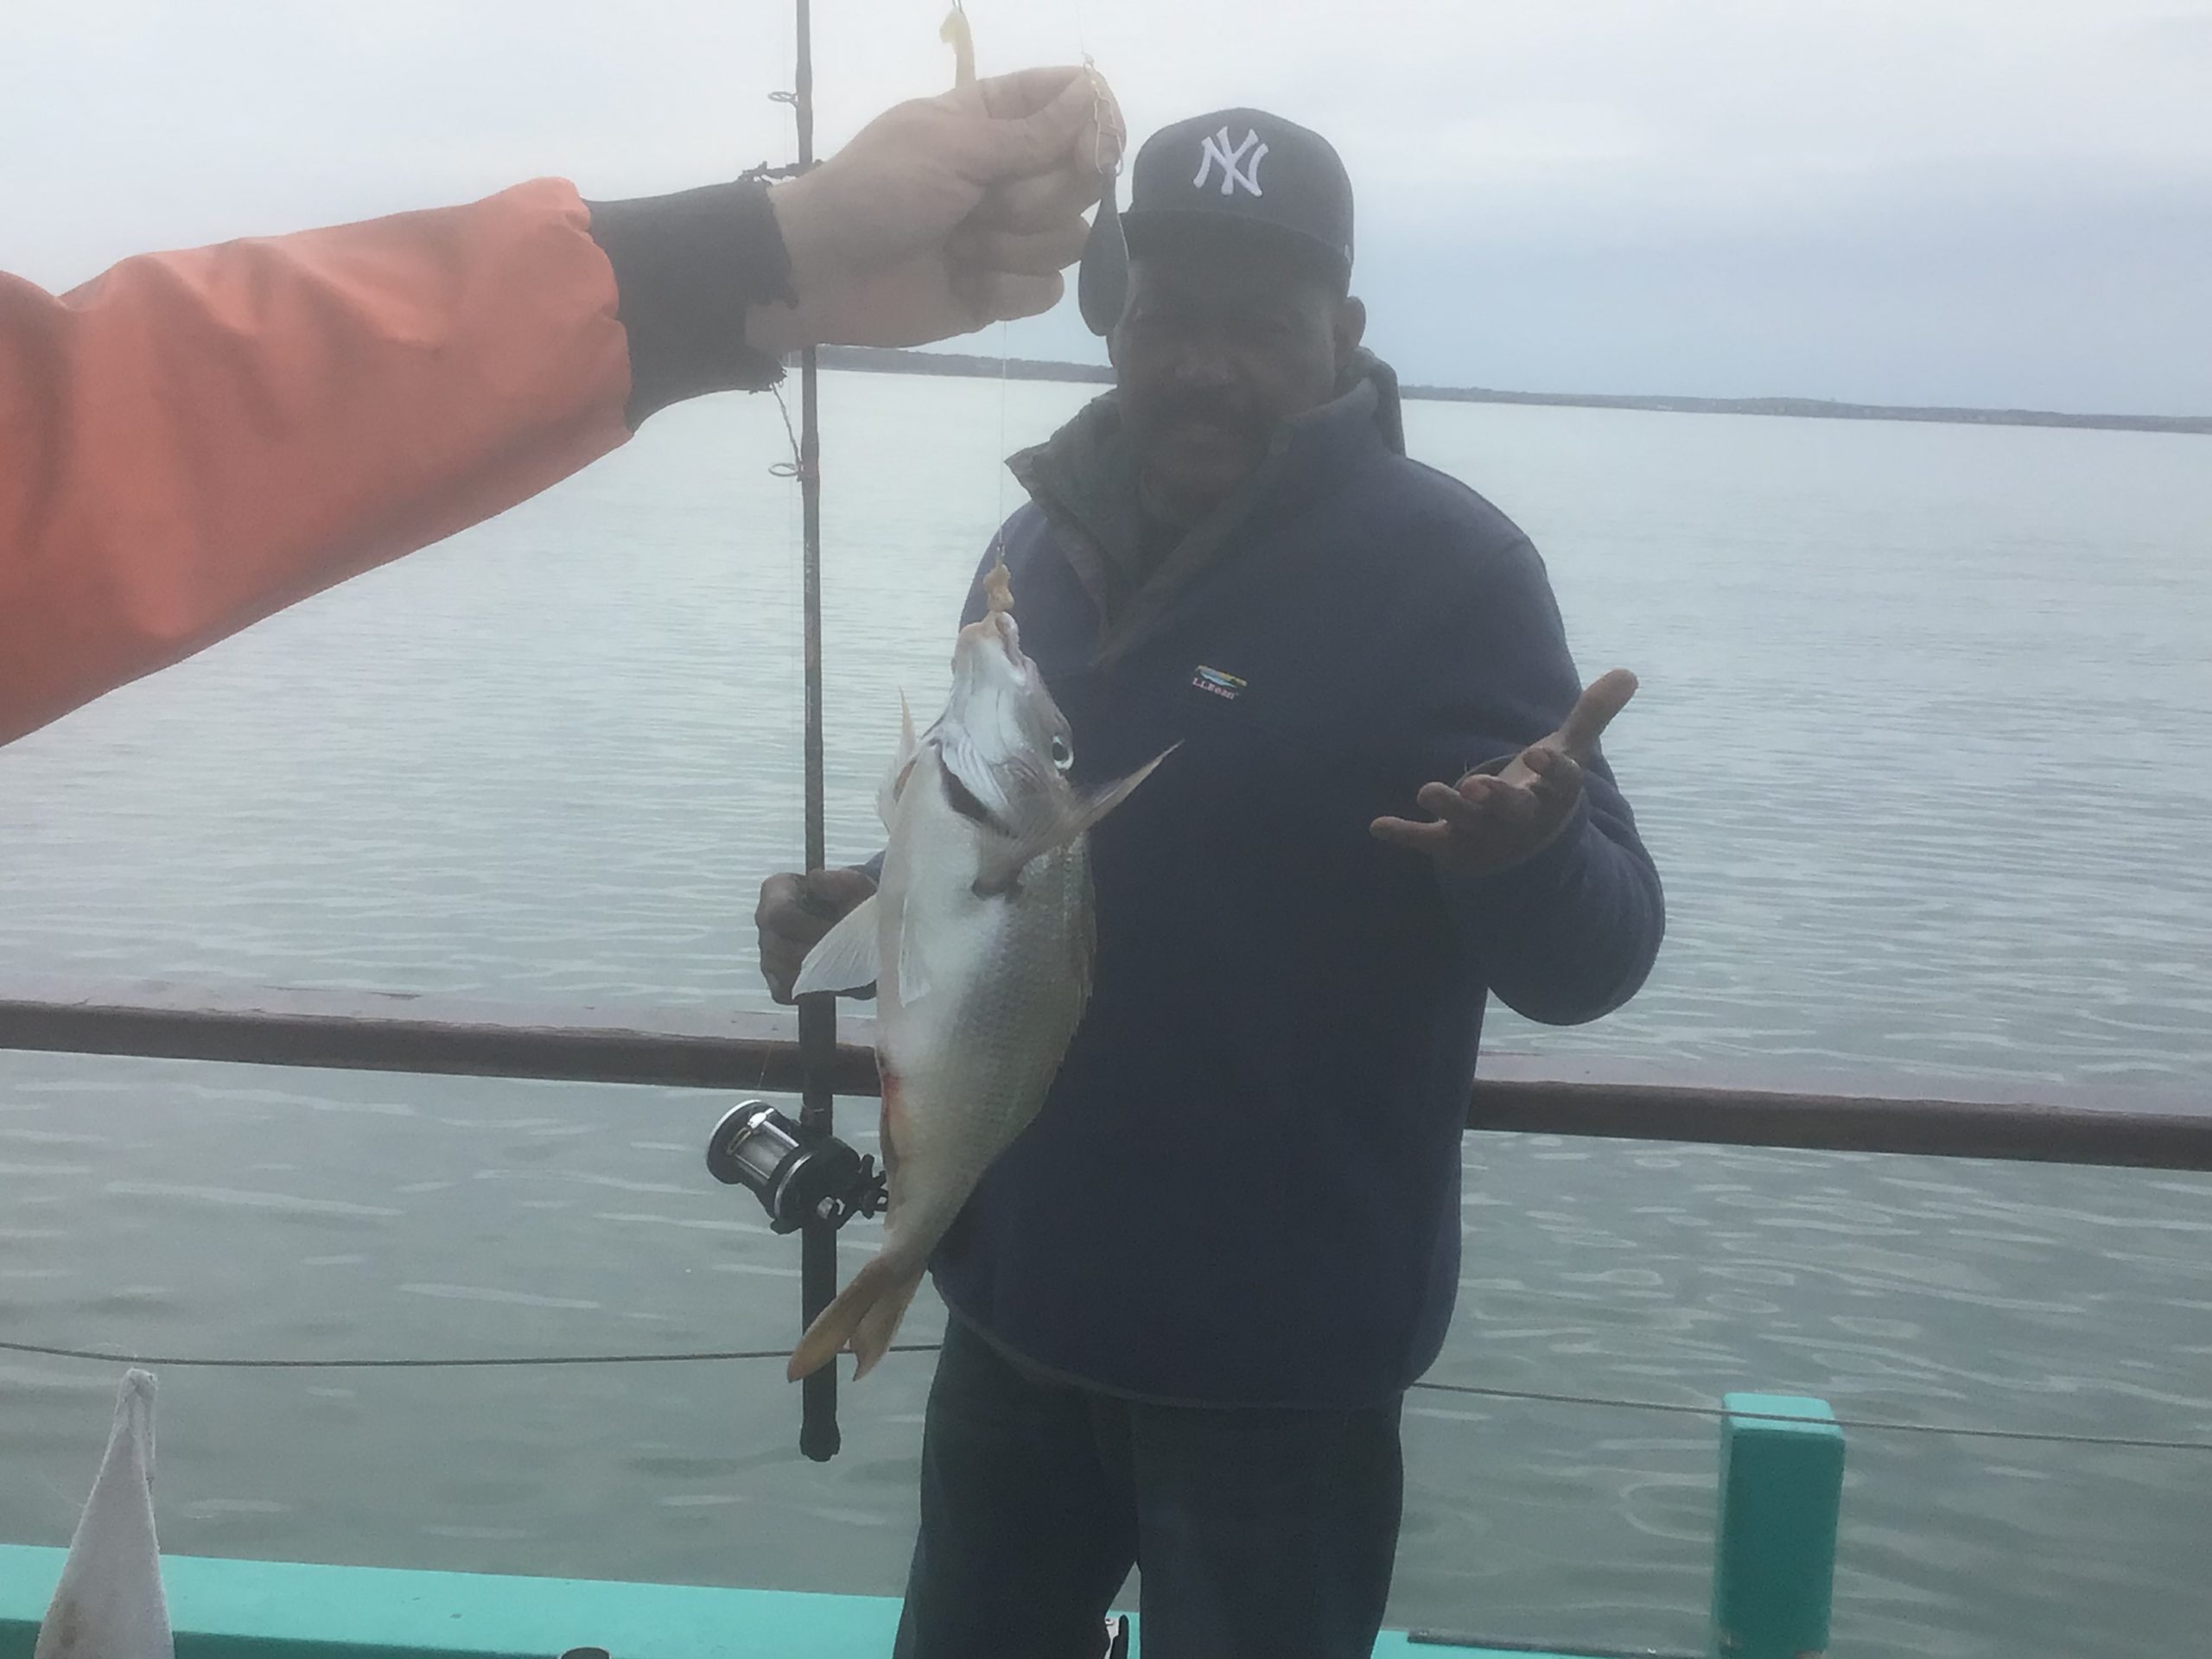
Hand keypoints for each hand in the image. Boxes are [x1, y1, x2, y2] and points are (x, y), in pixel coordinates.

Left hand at [750, 66, 1120, 352]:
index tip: (1092, 149)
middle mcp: (1013, 173)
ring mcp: (1012, 234)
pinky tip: (963, 283)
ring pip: (1070, 239)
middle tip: (978, 205)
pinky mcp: (1004, 289)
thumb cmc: (878, 191)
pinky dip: (1005, 289)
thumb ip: (1030, 133)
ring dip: (1011, 246)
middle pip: (1084, 179)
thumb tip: (1091, 94)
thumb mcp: (952, 147)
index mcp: (996, 119)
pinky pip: (1047, 290)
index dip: (1096, 124)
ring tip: (957, 246)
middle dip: (1035, 198)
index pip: (1076, 101)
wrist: (827, 271)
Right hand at [756, 867, 878, 1003]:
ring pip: (782, 971)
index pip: (778, 913)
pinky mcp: (776, 981)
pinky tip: (831, 977)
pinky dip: (811, 989)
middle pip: (778, 946)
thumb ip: (840, 881)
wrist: (859, 925)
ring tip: (842, 963)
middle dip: (816, 951)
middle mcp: (764, 921)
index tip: (837, 928)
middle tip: (847, 951)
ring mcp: (767, 953)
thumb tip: (816, 879)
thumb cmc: (854, 901)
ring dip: (816, 971)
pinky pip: (785, 991)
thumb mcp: (857, 886)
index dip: (808, 926)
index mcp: (777, 890)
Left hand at [1371, 670, 1638, 878]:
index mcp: (1551, 796)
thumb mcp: (1569, 755)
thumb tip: (1629, 672)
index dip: (1551, 771)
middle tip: (1476, 785)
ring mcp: (1485, 835)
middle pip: (1510, 809)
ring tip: (1426, 790)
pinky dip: (1405, 835)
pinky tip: (1377, 826)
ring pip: (1466, 822)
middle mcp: (1519, 819)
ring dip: (1447, 807)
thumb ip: (1592, 716)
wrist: (1524, 854)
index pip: (1559, 784)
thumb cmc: (1543, 792)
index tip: (1539, 753)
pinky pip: (1428, 841)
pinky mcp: (1453, 846)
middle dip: (1495, 798)